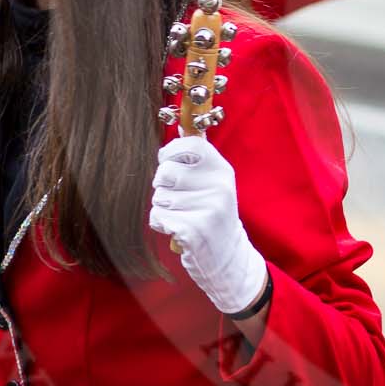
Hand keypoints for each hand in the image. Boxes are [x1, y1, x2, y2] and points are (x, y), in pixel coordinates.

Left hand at [149, 136, 268, 315]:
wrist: (227, 255)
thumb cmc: (212, 214)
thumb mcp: (214, 183)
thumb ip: (196, 160)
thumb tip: (178, 129)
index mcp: (222, 171)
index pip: (189, 146)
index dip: (170, 153)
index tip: (169, 162)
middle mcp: (218, 187)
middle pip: (165, 173)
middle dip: (163, 186)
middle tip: (181, 199)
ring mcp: (207, 209)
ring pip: (158, 197)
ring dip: (163, 208)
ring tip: (184, 216)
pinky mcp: (193, 230)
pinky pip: (157, 217)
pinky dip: (162, 224)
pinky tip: (179, 229)